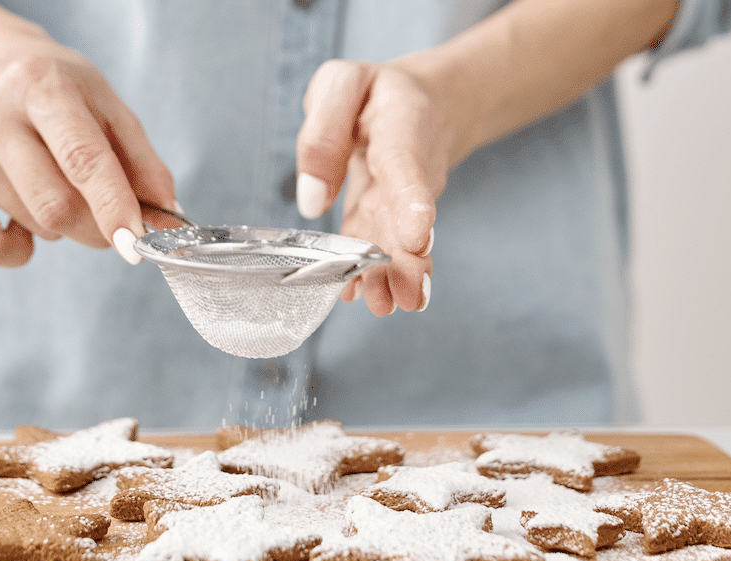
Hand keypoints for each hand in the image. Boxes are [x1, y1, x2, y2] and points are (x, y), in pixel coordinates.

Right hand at [0, 41, 175, 266]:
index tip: (136, 243)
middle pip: (56, 206)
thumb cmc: (64, 100)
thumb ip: (145, 166)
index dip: (113, 206)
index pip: (82, 158)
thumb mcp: (112, 112)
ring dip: (62, 227)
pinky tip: (21, 218)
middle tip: (109, 220)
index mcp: (47, 88)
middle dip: (97, 228)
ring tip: (54, 187)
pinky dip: (18, 250)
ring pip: (35, 226)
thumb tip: (167, 219)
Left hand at [296, 58, 450, 314]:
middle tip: (409, 295)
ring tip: (387, 306)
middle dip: (408, 260)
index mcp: (402, 129)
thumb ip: (323, 132)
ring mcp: (399, 202)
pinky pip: (378, 247)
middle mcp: (409, 172)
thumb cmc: (373, 94)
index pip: (408, 169)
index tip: (418, 240)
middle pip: (408, 219)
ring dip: (392, 277)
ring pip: (395, 242)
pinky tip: (359, 296)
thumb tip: (311, 201)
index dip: (414, 205)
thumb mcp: (340, 85)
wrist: (419, 105)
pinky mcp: (384, 219)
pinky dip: (372, 274)